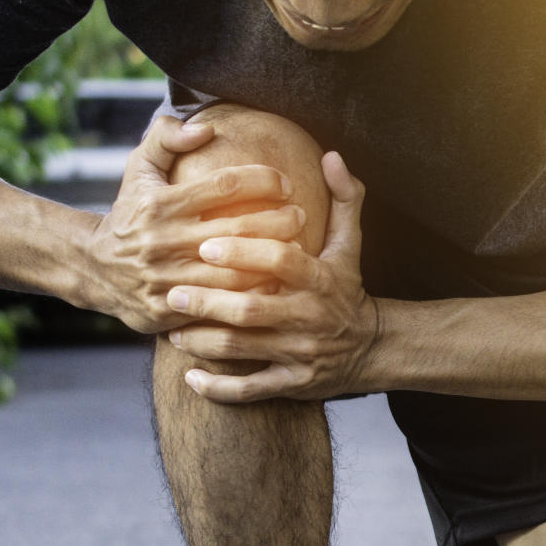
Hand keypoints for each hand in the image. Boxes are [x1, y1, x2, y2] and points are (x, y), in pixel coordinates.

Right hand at [82, 115, 306, 333]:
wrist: (92, 267)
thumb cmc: (129, 211)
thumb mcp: (138, 168)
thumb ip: (167, 138)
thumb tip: (206, 130)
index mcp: (160, 204)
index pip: (225, 185)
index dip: (263, 180)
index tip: (285, 183)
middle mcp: (163, 241)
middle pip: (239, 229)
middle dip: (280, 221)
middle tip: (300, 215)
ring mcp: (166, 279)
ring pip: (236, 273)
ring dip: (273, 260)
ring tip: (297, 247)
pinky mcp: (168, 311)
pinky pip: (222, 305)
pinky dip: (253, 295)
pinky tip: (275, 282)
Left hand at [165, 151, 374, 401]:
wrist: (373, 348)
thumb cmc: (349, 288)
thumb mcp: (351, 244)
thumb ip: (343, 198)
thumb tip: (332, 155)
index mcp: (321, 280)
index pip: (281, 260)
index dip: (244, 251)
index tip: (207, 244)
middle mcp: (310, 318)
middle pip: (251, 309)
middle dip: (208, 302)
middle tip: (172, 292)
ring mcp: (301, 354)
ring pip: (243, 350)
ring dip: (203, 343)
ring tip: (173, 330)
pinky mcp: (293, 384)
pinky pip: (251, 390)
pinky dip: (219, 388)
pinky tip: (190, 377)